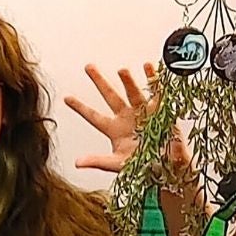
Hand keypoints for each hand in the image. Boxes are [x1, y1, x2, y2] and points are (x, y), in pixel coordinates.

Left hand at [64, 62, 187, 175]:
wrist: (169, 168)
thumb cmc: (143, 167)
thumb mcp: (117, 164)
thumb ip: (97, 161)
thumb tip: (77, 163)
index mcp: (114, 130)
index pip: (94, 116)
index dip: (81, 108)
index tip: (66, 98)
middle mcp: (127, 117)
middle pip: (110, 96)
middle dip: (100, 82)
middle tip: (88, 67)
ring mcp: (143, 112)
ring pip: (133, 93)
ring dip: (127, 81)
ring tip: (121, 70)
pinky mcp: (160, 110)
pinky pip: (156, 92)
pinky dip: (153, 80)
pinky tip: (148, 67)